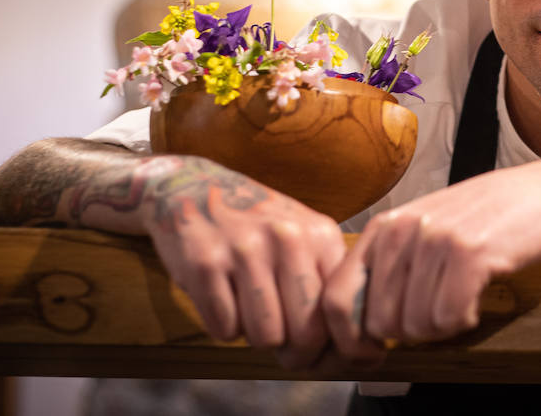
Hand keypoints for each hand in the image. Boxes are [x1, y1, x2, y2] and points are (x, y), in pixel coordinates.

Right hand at [138, 156, 346, 369]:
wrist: (194, 188)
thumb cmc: (257, 225)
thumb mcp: (304, 237)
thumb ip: (327, 282)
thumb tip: (345, 349)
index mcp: (320, 235)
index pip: (338, 312)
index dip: (328, 344)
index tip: (316, 349)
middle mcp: (287, 238)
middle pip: (304, 334)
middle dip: (292, 352)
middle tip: (279, 340)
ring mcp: (245, 249)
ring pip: (265, 337)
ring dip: (255, 336)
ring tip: (250, 309)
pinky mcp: (204, 263)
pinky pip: (224, 329)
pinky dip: (222, 325)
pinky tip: (223, 298)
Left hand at [321, 158, 540, 355]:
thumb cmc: (487, 217)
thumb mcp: (425, 230)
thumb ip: (390, 267)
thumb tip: (357, 326)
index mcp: (384, 227)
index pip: (336, 297)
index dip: (350, 339)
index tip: (373, 353)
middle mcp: (402, 230)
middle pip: (380, 323)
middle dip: (411, 331)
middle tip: (440, 311)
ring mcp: (435, 240)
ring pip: (416, 326)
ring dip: (444, 324)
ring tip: (464, 295)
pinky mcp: (469, 254)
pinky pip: (450, 319)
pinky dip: (466, 319)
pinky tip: (479, 296)